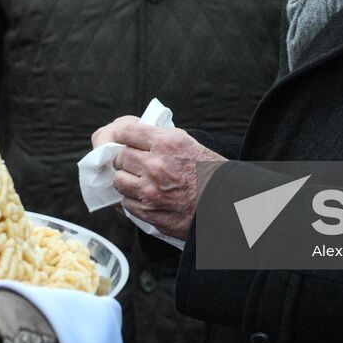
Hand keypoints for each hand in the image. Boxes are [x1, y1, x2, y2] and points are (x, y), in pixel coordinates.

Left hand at [91, 118, 223, 240]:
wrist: (224, 203)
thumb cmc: (210, 173)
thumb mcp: (188, 144)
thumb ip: (161, 138)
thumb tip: (137, 135)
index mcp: (167, 143)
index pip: (126, 131)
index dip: (120, 135)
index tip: (121, 139)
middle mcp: (156, 165)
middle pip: (120, 156)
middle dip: (125, 159)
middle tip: (134, 163)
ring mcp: (150, 190)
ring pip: (119, 180)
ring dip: (126, 179)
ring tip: (138, 180)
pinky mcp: (148, 211)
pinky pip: (125, 202)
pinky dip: (131, 199)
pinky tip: (143, 196)